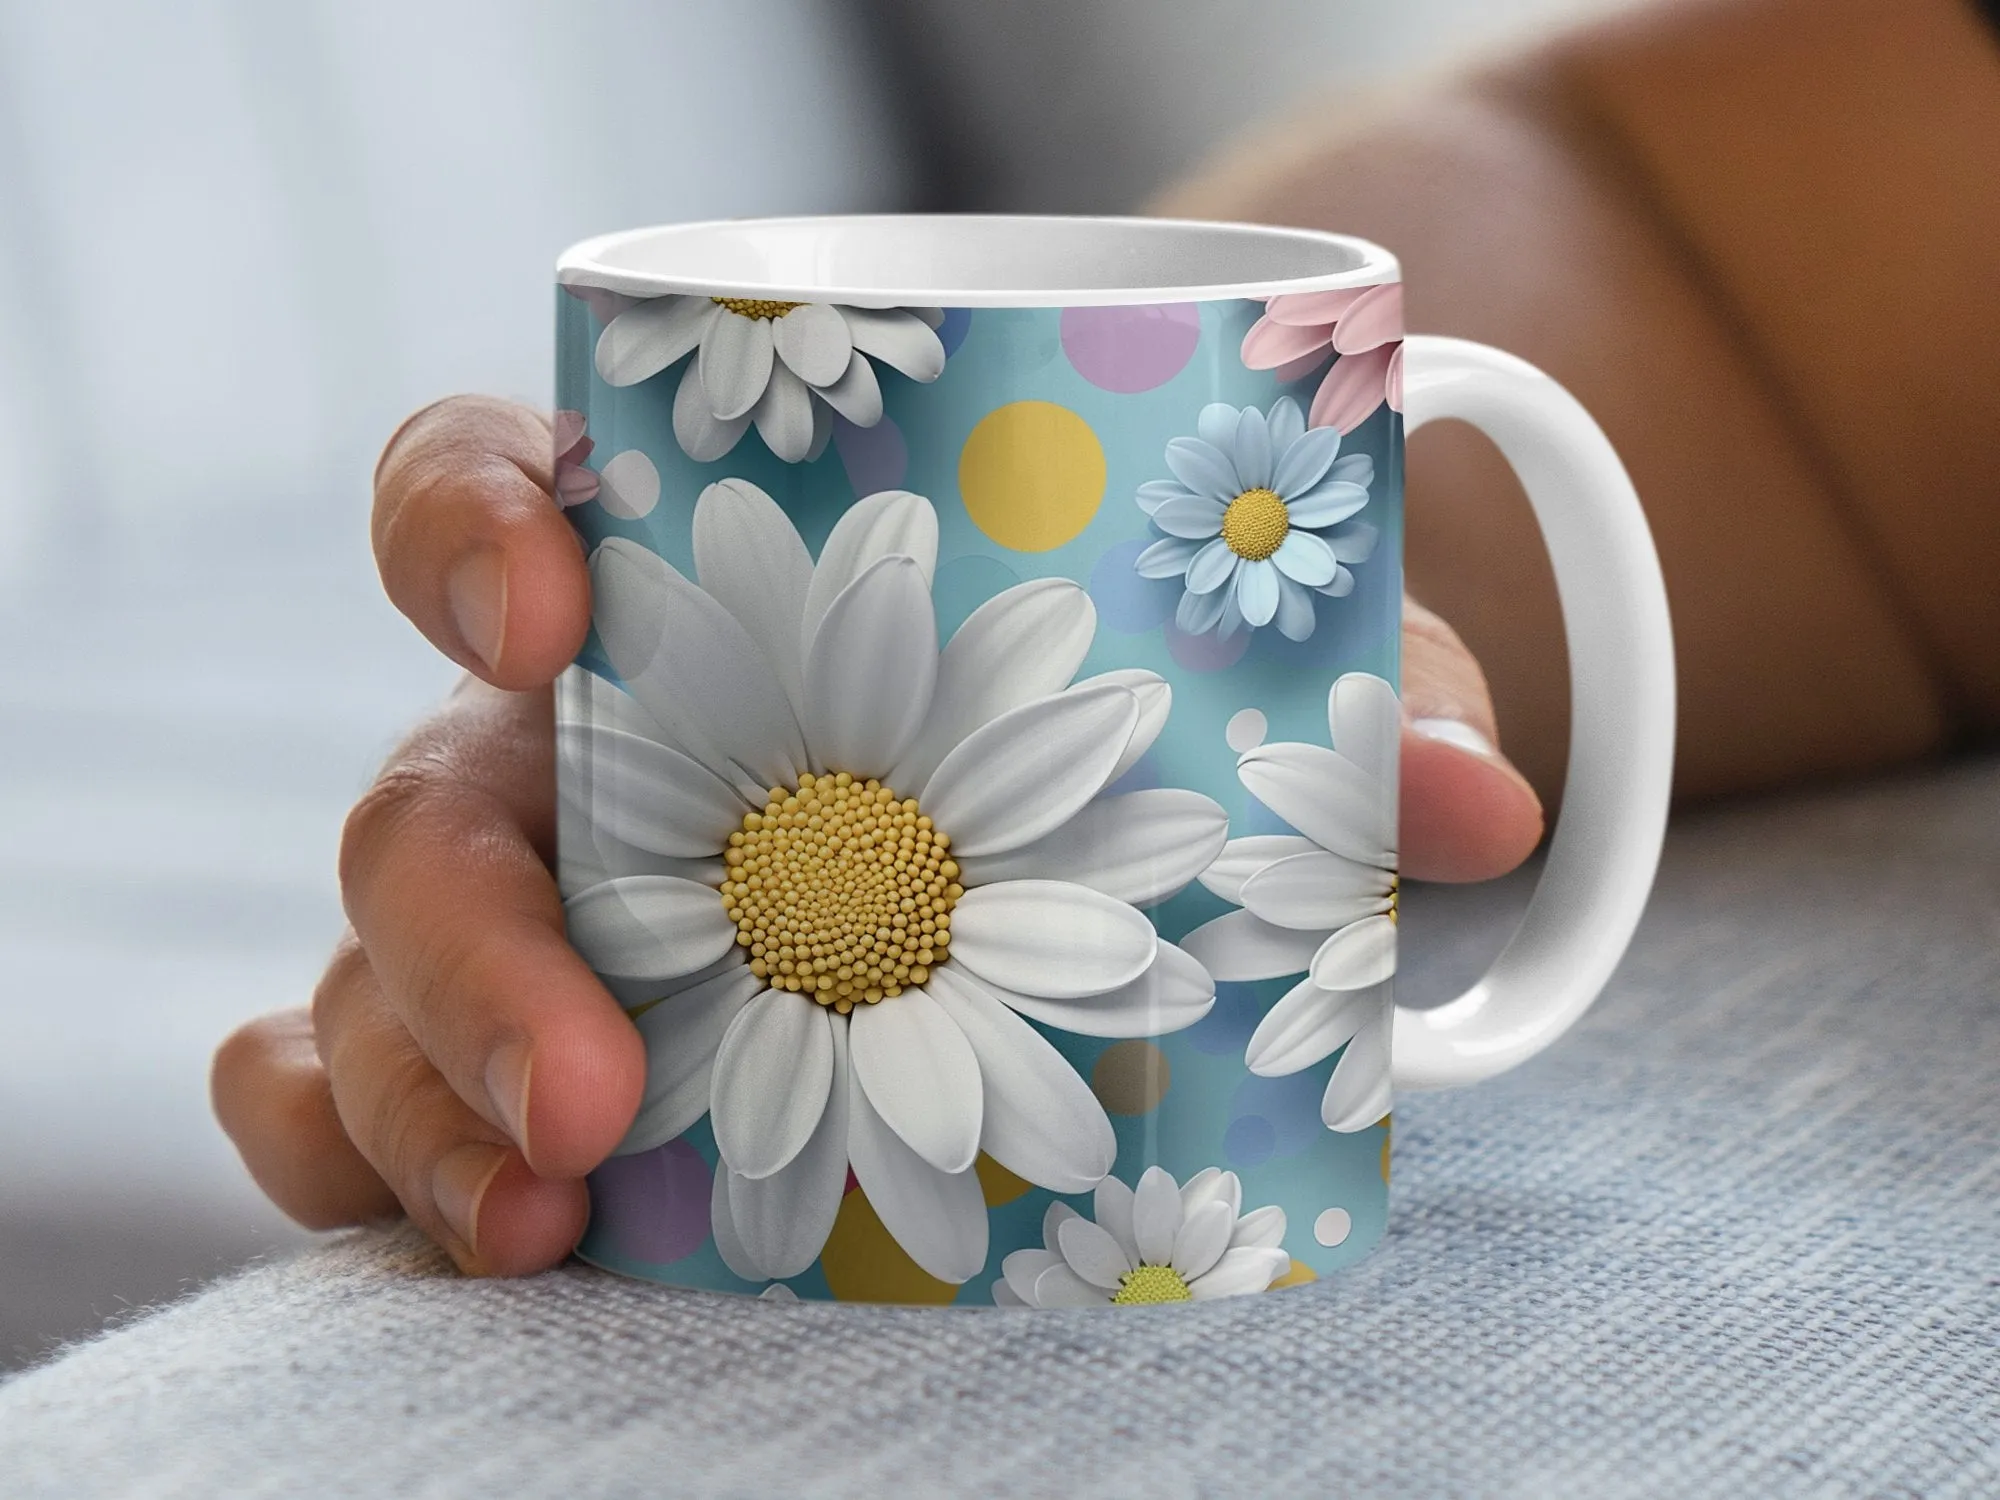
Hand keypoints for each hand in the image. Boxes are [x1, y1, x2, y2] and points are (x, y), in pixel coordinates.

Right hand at [211, 395, 1544, 1275]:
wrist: (1075, 805)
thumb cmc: (1110, 705)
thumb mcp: (1229, 672)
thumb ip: (1352, 692)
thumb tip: (1475, 798)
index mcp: (681, 593)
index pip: (484, 491)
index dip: (464, 528)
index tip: (546, 608)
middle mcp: (566, 747)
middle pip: (414, 805)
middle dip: (465, 943)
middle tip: (591, 1085)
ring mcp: (538, 906)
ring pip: (372, 980)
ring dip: (422, 1103)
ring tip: (544, 1221)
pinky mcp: (543, 1048)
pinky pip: (363, 1093)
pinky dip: (372, 1160)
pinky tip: (476, 1237)